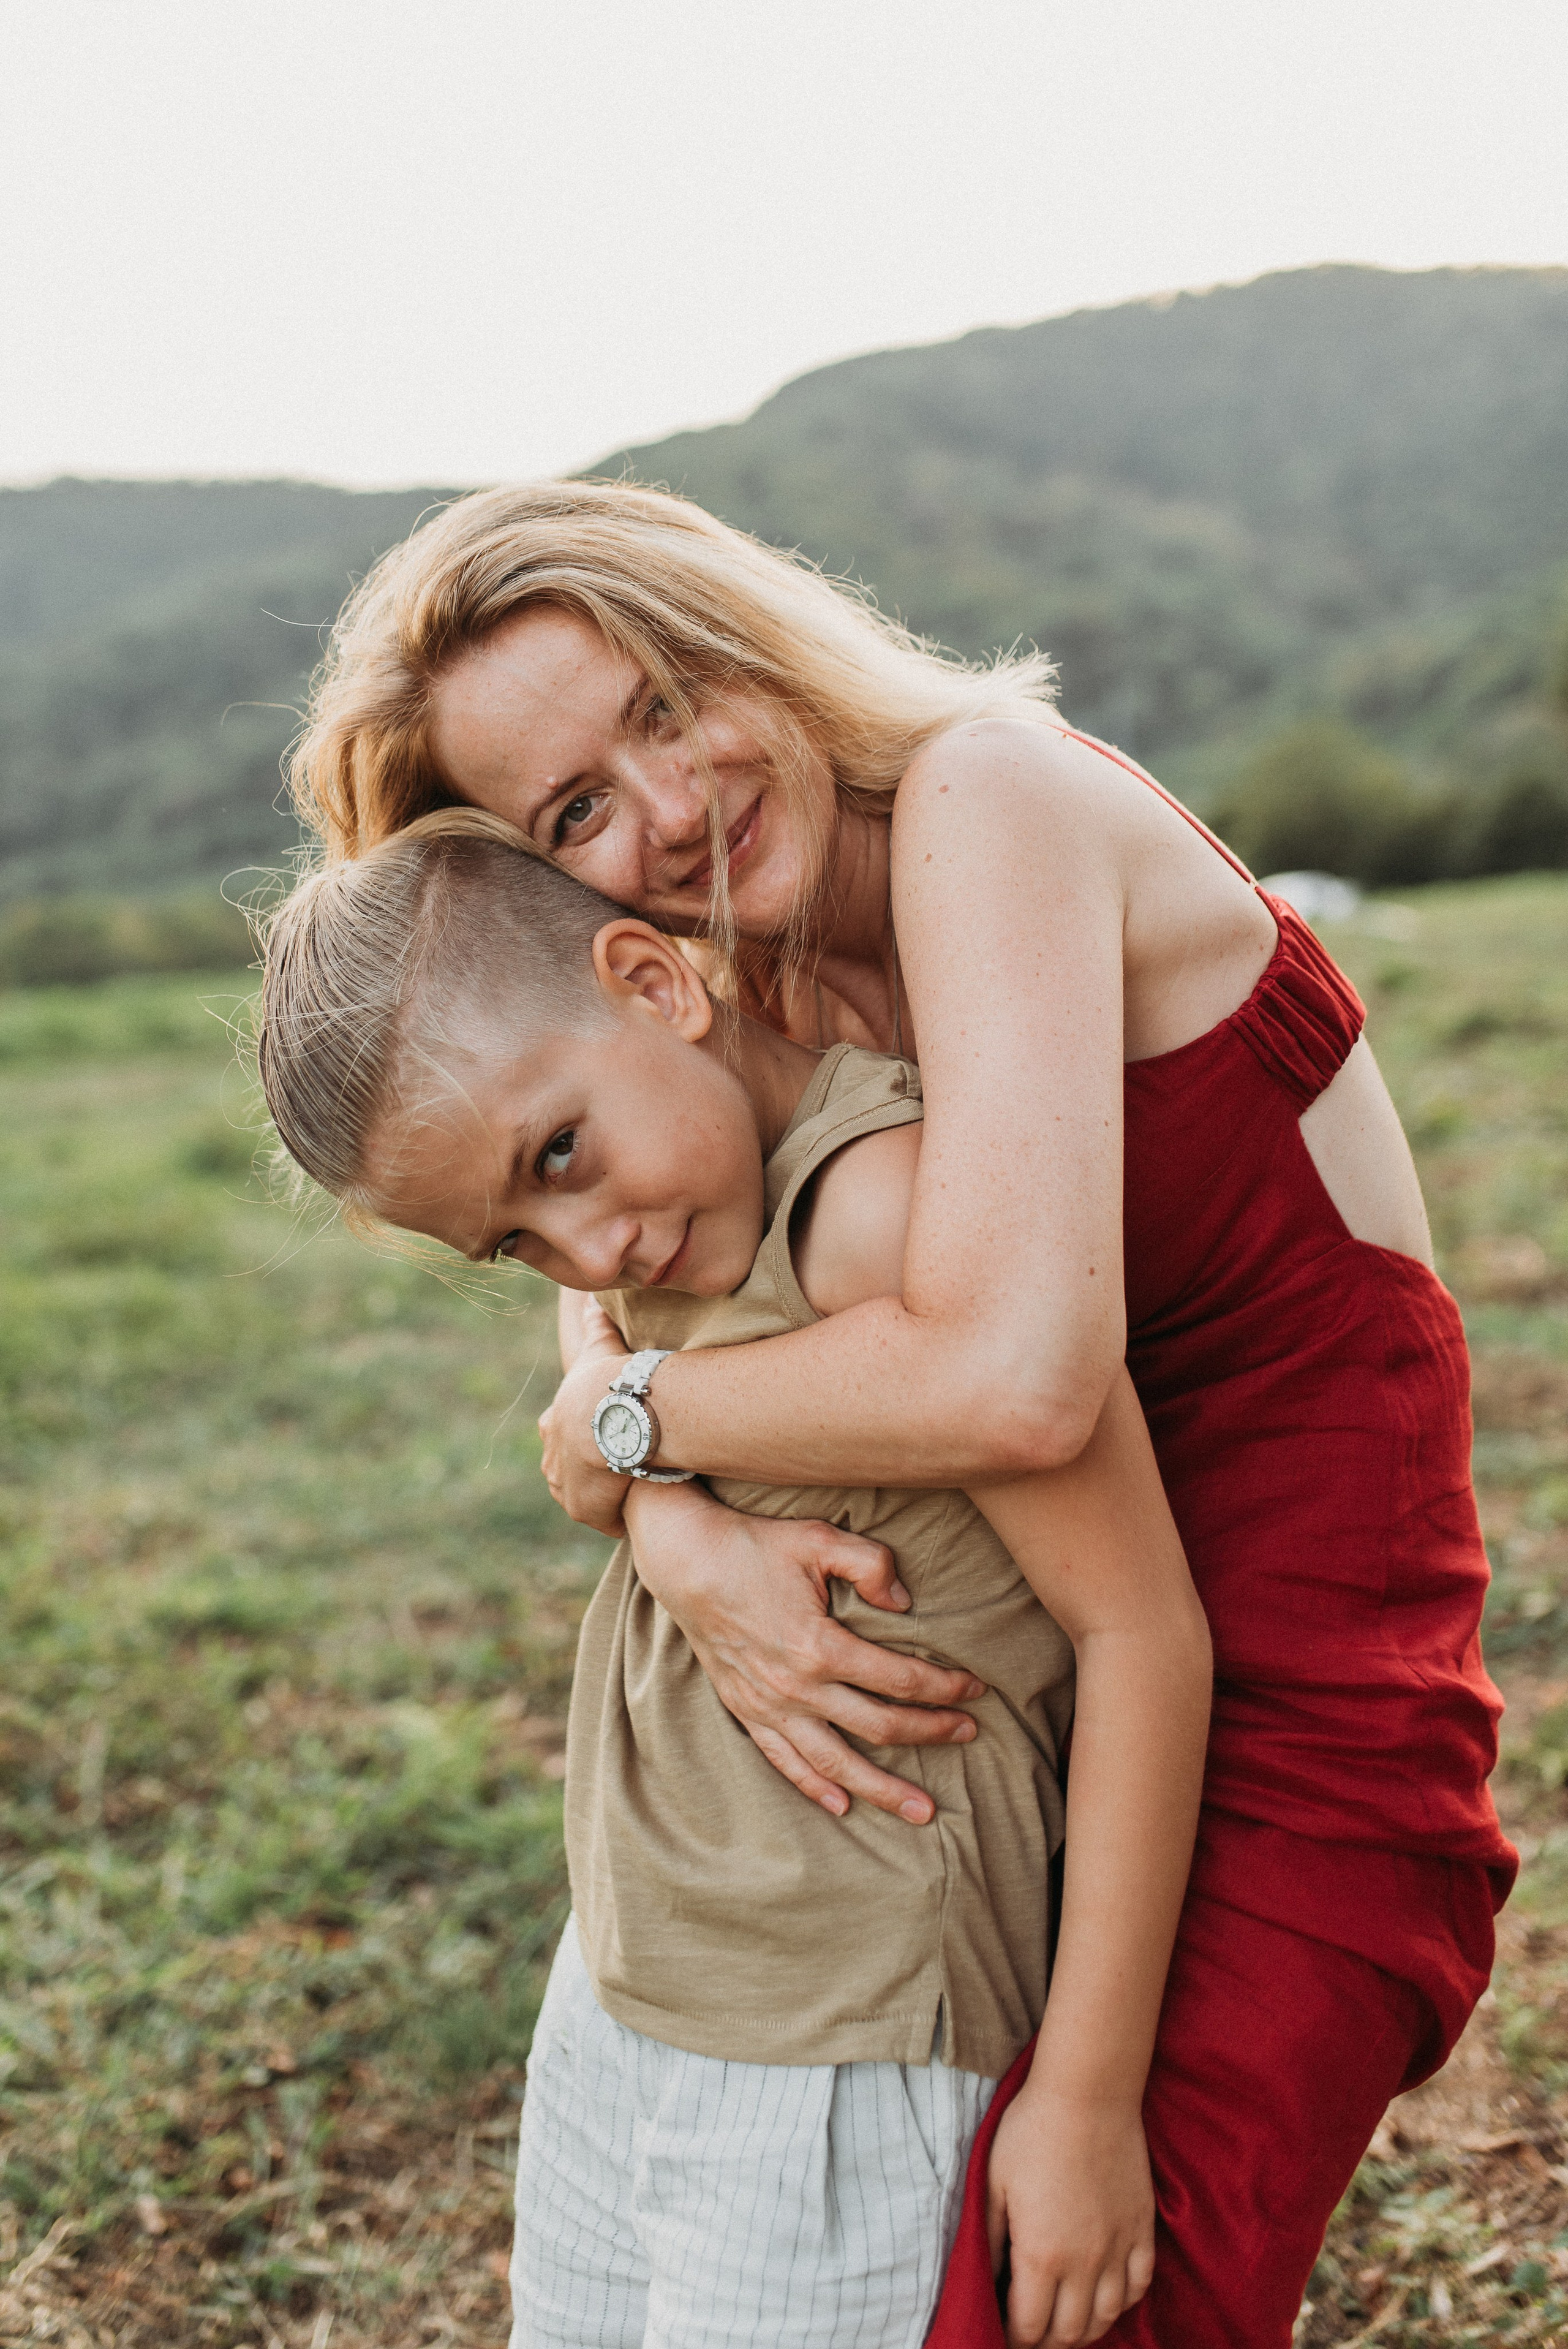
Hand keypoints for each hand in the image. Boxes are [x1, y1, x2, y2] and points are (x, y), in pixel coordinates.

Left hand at [539, 1331, 633, 1533]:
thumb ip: (595, 1326)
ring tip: (635, 1489)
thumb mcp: (599, 1348)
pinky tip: (640, 1506)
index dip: (585, 1435)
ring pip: (585, 1496)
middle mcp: (551, 1459)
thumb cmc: (606, 1380)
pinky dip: (618, 1514)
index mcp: (553, 1423)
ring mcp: (565, 1487)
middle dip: (589, 1471)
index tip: (607, 1433)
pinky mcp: (584, 1508)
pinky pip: (604, 1518)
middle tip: (624, 1464)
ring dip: (605, 1495)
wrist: (610, 1413)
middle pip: (568, 1470)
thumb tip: (592, 1299)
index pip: (562, 1434)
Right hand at [626, 1480, 986, 1823]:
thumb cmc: (755, 1544)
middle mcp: (796, 1687)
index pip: (899, 1679)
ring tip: (922, 1811)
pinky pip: (785, 1762)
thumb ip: (870, 1564)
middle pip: (879, 1727)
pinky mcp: (746, 1711)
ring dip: (882, 1789)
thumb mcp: (818, 1538)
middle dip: (931, 1733)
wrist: (685, 1560)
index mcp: (819, 1646)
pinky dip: (815, 1788)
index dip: (944, 1687)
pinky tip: (843, 1807)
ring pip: (836, 1763)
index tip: (975, 1688)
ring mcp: (769, 1706)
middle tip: (969, 1735)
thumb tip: (905, 1603)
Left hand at [985, 2085, 1155, 2345]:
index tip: (1002, 2334)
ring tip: (1065, 2324)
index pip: (1028, 2326)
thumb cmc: (1032, 2131)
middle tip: (1030, 2333)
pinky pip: (1139, 2285)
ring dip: (1083, 2331)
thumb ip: (988, 2238)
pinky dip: (1122, 2302)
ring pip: (1106, 2317)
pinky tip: (1105, 2297)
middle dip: (1045, 2343)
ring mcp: (1118, 2247)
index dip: (1011, 2339)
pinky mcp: (1142, 2228)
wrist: (1088, 2094)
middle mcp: (1084, 2262)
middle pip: (1068, 2333)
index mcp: (1041, 2254)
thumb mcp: (993, 2183)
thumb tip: (984, 2278)